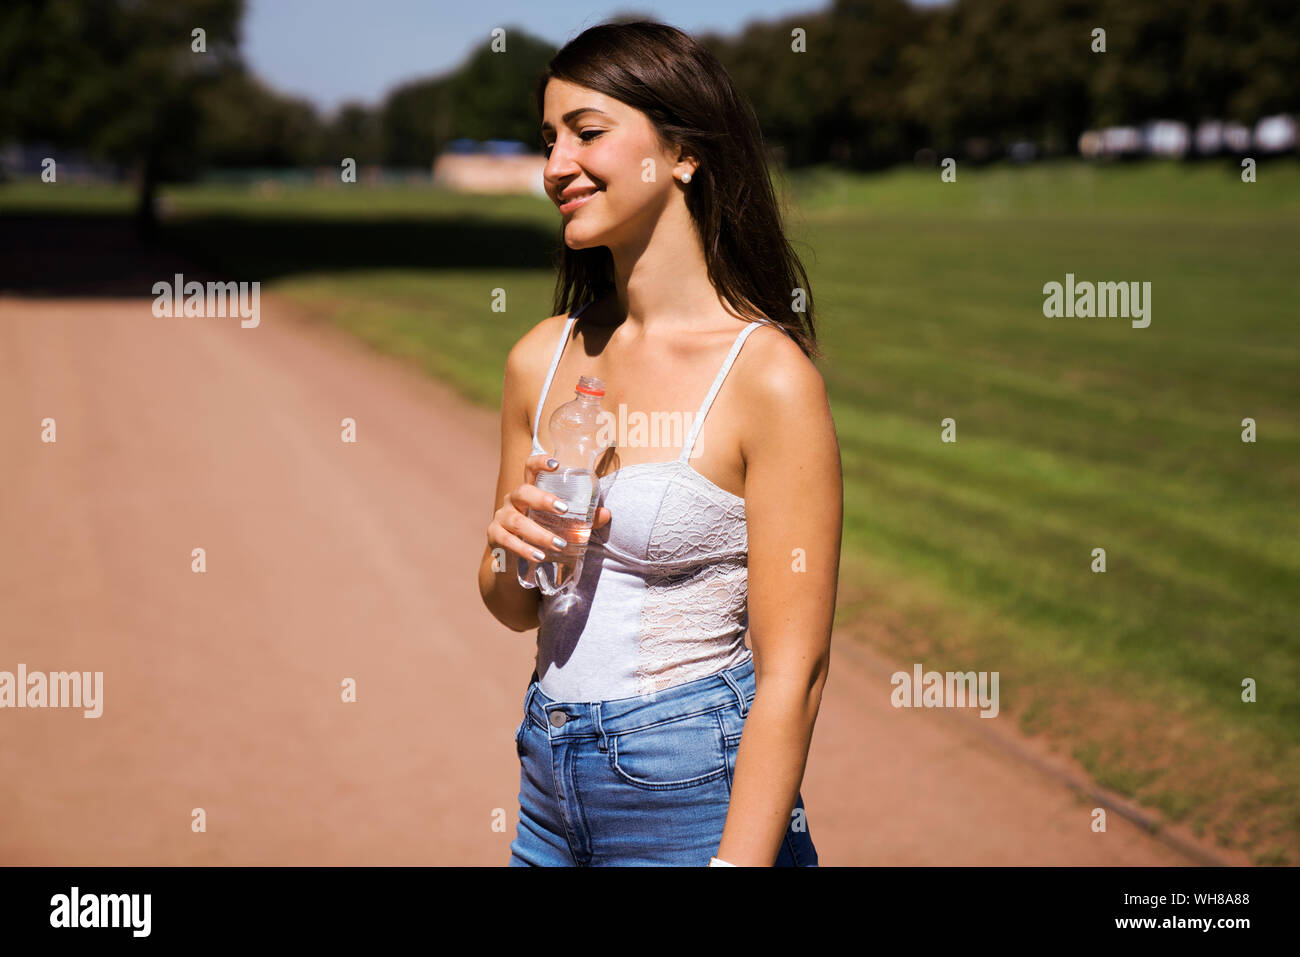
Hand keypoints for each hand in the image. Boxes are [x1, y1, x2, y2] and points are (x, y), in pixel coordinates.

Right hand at [488, 454, 611, 577]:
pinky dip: (524, 549)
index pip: (530, 468)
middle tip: (564, 509)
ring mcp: (501, 517)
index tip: (556, 464)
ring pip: (517, 521)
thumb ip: (584, 519)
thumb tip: (606, 513)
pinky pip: (507, 541)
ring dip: (539, 533)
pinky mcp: (494, 536)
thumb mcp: (562, 525)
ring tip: (559, 544)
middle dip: (543, 499)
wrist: (515, 560)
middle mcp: (513, 499)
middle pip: (523, 492)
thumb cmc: (542, 533)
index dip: (540, 462)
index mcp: (530, 491)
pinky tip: (539, 556)